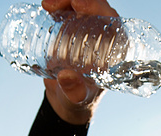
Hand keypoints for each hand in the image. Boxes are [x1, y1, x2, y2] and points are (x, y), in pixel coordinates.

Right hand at [42, 0, 118, 123]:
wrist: (65, 99)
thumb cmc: (77, 100)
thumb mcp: (76, 98)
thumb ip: (74, 91)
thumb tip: (67, 77)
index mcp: (113, 53)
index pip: (113, 23)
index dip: (99, 9)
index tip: (79, 6)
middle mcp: (103, 39)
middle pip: (97, 9)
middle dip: (78, 1)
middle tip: (55, 5)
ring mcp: (88, 32)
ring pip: (82, 6)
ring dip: (65, 1)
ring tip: (47, 6)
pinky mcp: (74, 30)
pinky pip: (69, 11)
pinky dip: (59, 5)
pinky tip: (47, 8)